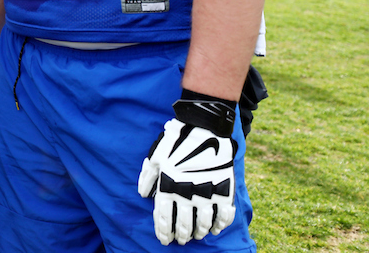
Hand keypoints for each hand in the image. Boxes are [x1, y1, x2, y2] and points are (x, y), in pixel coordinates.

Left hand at [137, 97, 237, 245]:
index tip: (165, 240)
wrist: (205, 127)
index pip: (164, 219)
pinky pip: (223, 216)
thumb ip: (148, 177)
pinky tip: (213, 230)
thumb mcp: (156, 156)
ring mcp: (208, 194)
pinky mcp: (225, 190)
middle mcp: (187, 194)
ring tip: (195, 236)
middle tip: (181, 240)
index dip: (163, 232)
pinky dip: (219, 226)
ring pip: (203, 224)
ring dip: (198, 233)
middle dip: (181, 236)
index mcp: (168, 187)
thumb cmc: (177, 140)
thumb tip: (143, 195)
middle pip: (184, 225)